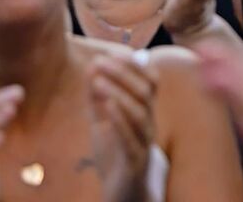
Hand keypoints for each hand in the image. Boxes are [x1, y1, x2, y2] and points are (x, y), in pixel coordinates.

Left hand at [88, 50, 155, 201]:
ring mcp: (144, 141)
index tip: (108, 53)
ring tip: (99, 81)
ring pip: (140, 112)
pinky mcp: (135, 161)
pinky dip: (120, 119)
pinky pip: (131, 138)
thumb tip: (92, 65)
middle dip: (123, 73)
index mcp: (144, 109)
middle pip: (145, 91)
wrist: (121, 191)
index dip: (132, 64)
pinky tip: (107, 105)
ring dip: (119, 93)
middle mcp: (149, 122)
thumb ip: (96, 94)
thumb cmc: (114, 151)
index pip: (149, 79)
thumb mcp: (101, 119)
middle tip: (100, 62)